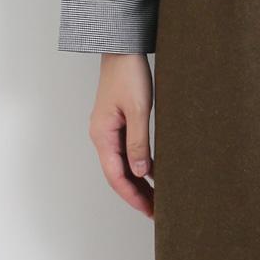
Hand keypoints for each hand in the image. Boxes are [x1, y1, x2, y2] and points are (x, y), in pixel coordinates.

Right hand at [88, 53, 155, 218]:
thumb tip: (140, 173)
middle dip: (136, 194)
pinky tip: (155, 175)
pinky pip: (127, 152)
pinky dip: (140, 166)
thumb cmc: (129, 74)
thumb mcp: (138, 110)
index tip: (148, 210)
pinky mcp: (118, 124)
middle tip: (156, 212)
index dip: (132, 196)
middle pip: (118, 174)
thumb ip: (139, 143)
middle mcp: (102, 136)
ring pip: (123, 165)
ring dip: (139, 183)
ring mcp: (109, 131)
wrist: (123, 47)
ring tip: (157, 199)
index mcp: (102, 135)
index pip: (115, 176)